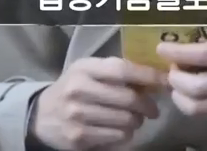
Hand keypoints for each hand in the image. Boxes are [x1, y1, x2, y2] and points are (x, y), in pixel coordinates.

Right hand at [29, 56, 164, 149]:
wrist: (41, 115)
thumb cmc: (75, 88)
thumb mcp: (90, 71)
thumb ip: (117, 70)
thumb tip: (156, 76)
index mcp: (85, 68)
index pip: (123, 70)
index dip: (149, 76)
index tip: (165, 82)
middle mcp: (78, 90)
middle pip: (128, 98)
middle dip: (147, 105)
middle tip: (152, 109)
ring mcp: (77, 115)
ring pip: (126, 120)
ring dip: (137, 122)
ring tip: (134, 119)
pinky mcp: (78, 137)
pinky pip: (117, 137)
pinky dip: (125, 135)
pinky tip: (120, 130)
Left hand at [156, 26, 206, 119]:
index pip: (203, 55)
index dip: (179, 53)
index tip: (161, 48)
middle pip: (197, 86)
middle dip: (176, 78)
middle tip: (171, 68)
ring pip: (195, 105)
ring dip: (178, 94)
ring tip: (175, 82)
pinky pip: (201, 114)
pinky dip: (186, 105)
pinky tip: (184, 94)